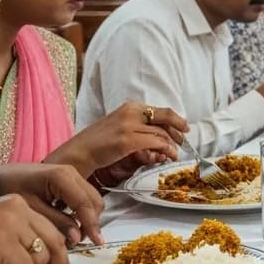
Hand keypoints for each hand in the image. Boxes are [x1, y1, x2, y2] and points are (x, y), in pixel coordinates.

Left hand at [0, 163, 104, 245]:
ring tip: (75, 236)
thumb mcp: (31, 209)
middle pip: (94, 201)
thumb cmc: (8, 189)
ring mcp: (72, 174)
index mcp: (61, 177)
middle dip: (91, 222)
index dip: (92, 225)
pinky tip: (71, 224)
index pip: (85, 204)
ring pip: (92, 199)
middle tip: (81, 242)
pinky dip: (82, 212)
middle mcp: (71, 172)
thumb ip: (56, 222)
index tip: (98, 242)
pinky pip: (84, 197)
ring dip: (88, 218)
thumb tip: (77, 238)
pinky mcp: (69, 179)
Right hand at [47, 103, 185, 177]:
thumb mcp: (120, 127)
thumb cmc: (98, 143)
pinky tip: (165, 157)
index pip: (161, 111)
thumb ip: (138, 127)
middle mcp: (130, 112)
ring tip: (173, 155)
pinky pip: (155, 144)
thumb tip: (160, 136)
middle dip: (178, 132)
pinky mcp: (127, 141)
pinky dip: (164, 151)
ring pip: (161, 133)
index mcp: (129, 107)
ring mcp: (129, 126)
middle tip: (182, 143)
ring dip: (171, 146)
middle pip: (165, 119)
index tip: (184, 128)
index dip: (176, 120)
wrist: (79, 152)